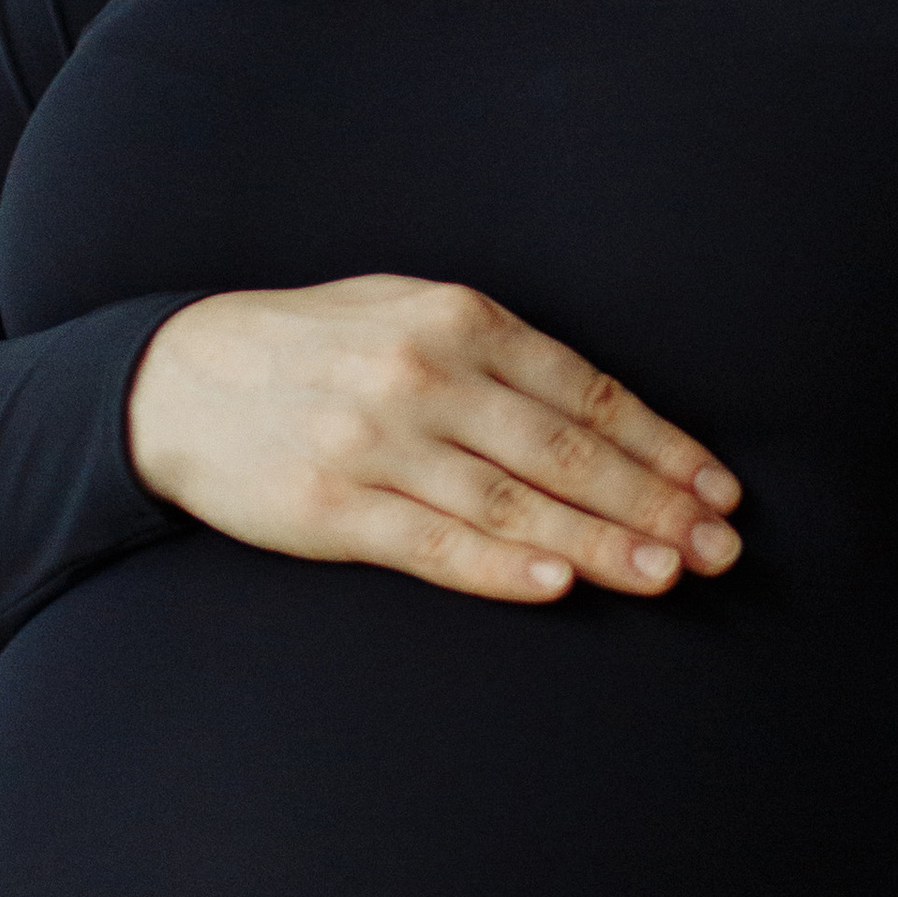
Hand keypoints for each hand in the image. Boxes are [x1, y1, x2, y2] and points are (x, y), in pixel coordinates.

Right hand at [126, 275, 740, 606]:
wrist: (175, 378)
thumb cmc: (315, 346)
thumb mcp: (407, 310)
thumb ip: (499, 352)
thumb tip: (605, 413)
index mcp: (457, 319)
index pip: (585, 390)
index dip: (661, 444)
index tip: (718, 488)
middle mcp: (424, 377)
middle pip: (565, 451)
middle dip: (654, 502)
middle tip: (721, 547)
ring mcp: (377, 444)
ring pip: (513, 505)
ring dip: (600, 544)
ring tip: (668, 573)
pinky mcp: (332, 508)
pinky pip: (434, 545)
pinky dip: (500, 568)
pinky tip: (558, 586)